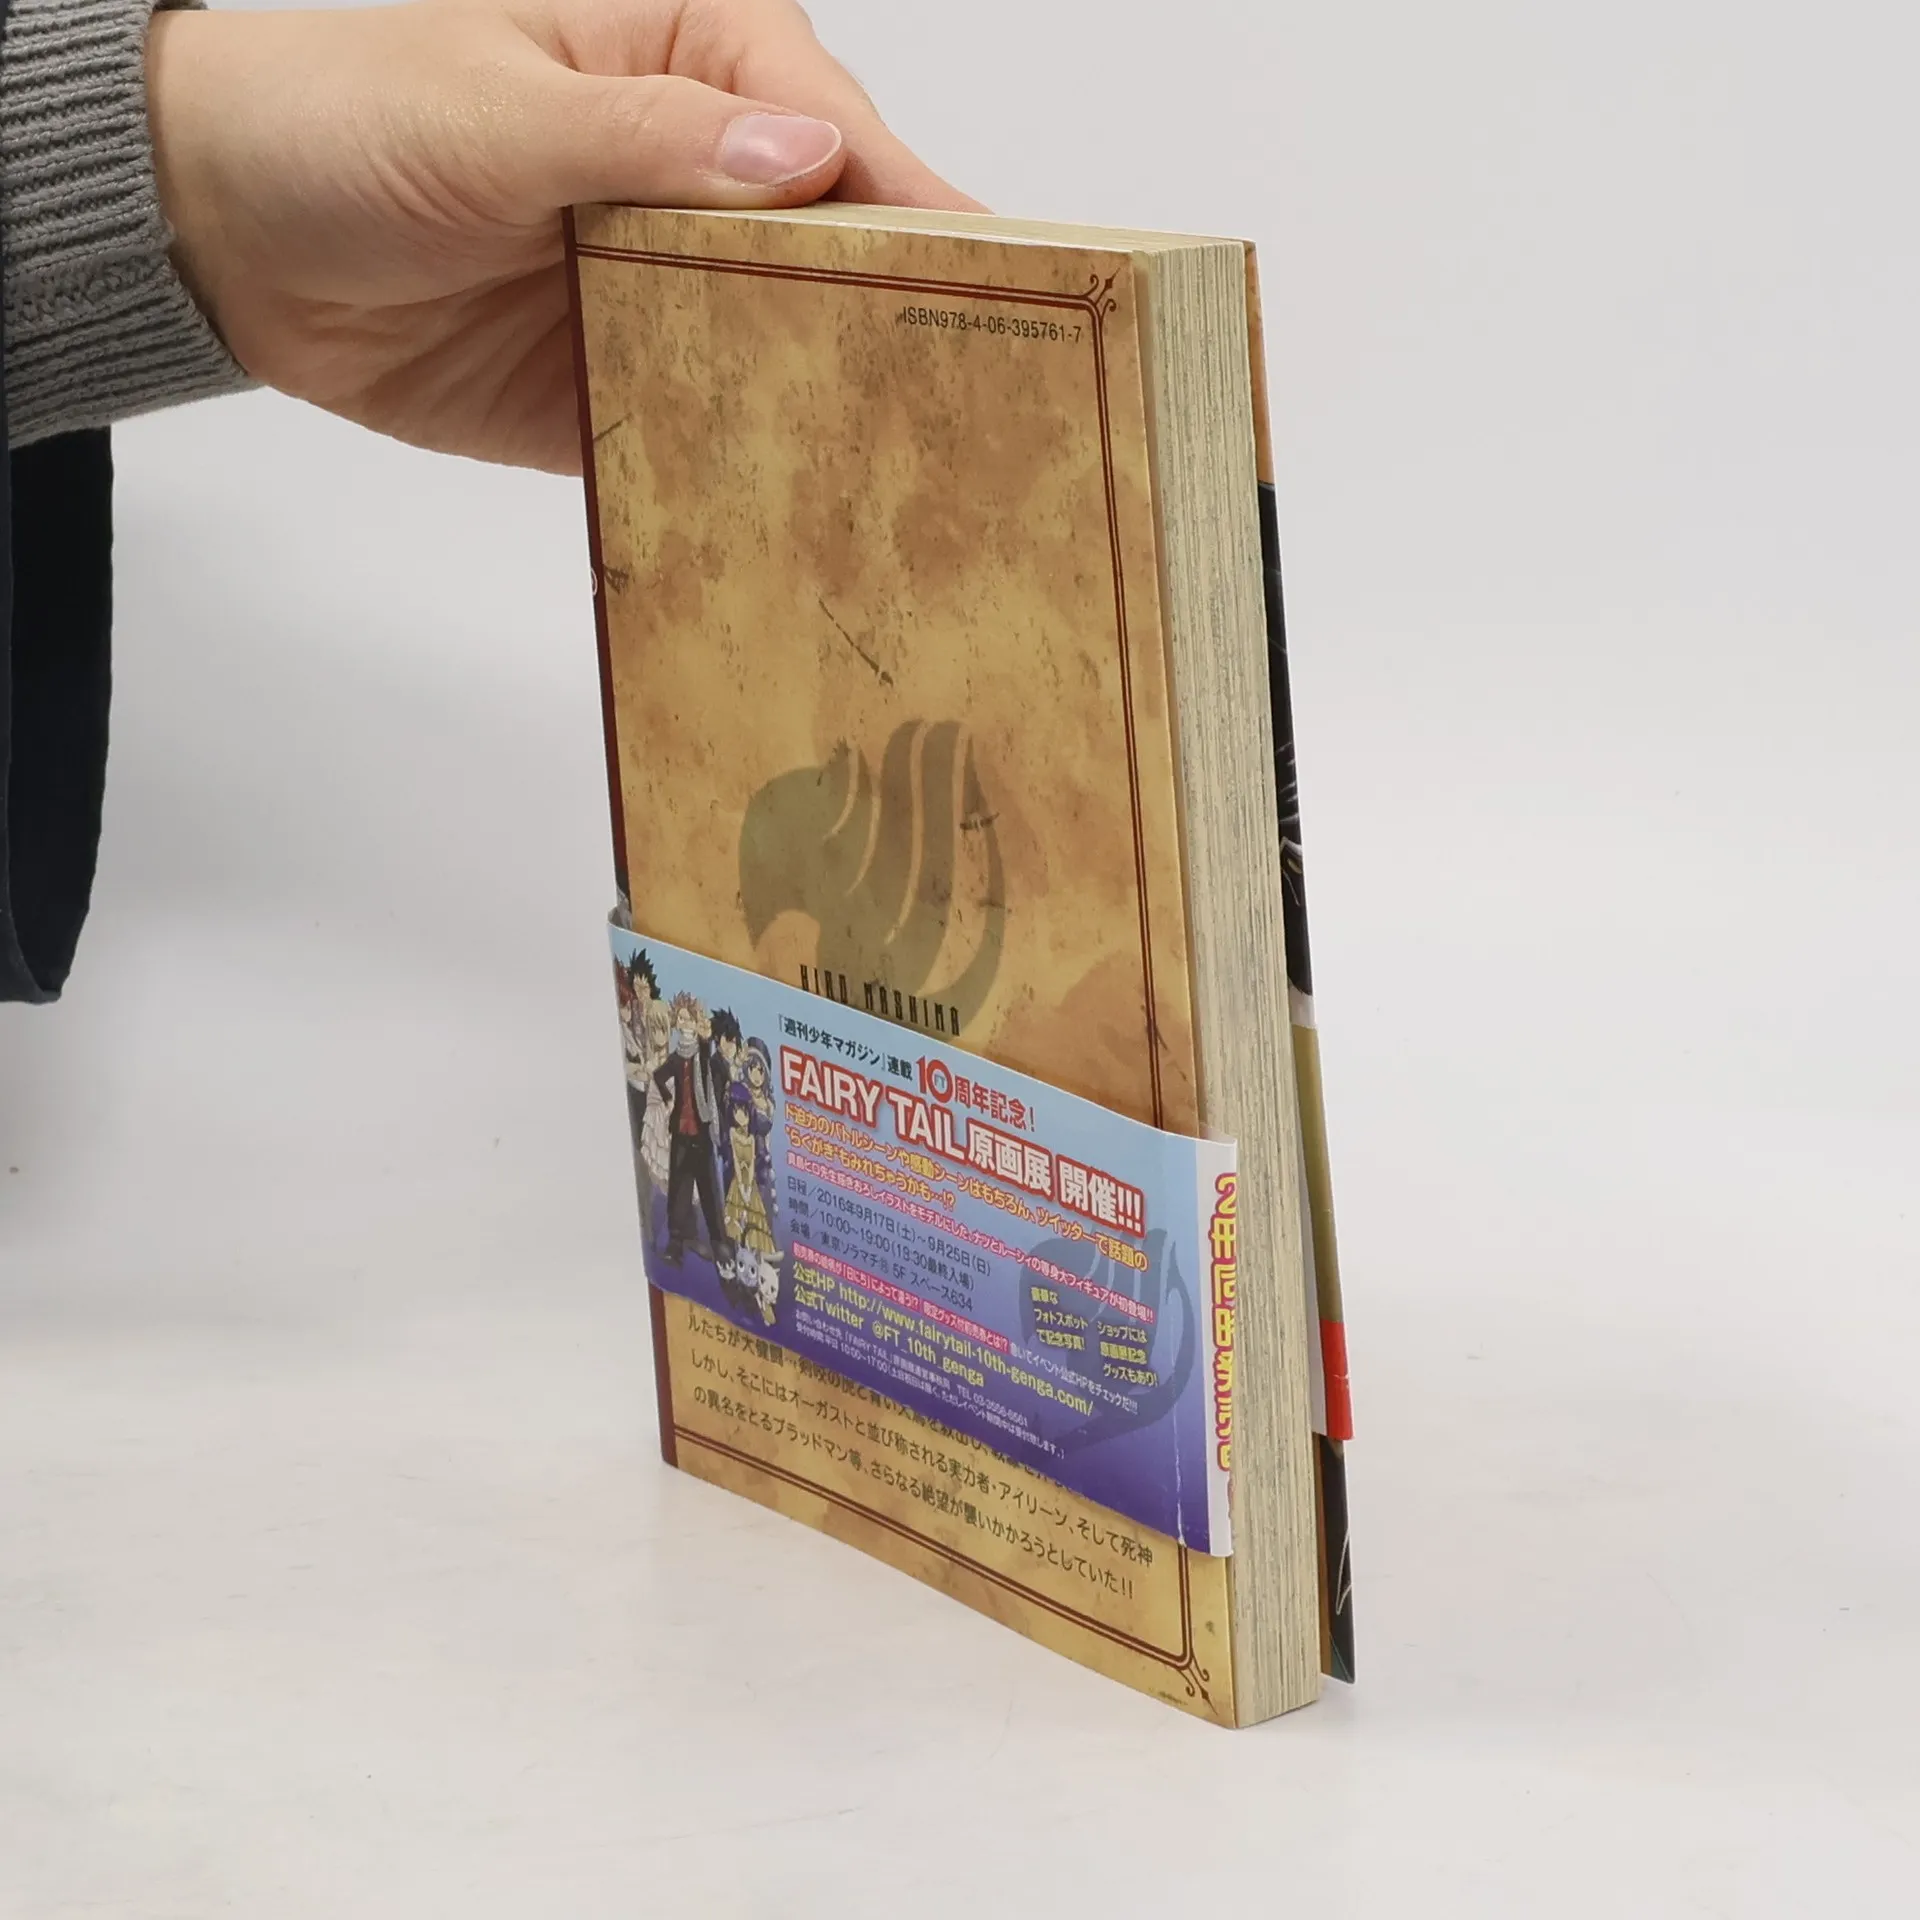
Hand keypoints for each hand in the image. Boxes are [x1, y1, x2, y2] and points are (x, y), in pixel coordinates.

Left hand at [146, 0, 980, 472]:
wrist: (230, 237)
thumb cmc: (348, 121)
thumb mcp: (492, 113)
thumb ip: (644, 144)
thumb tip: (799, 162)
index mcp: (698, 64)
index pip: (840, 137)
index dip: (924, 208)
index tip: (1013, 280)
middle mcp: (707, 182)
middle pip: (842, 256)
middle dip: (912, 323)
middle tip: (1003, 404)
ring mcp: (676, 295)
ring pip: (793, 355)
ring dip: (847, 414)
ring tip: (937, 487)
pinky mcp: (635, 390)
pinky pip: (717, 438)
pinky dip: (758, 476)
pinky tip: (815, 520)